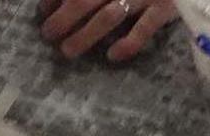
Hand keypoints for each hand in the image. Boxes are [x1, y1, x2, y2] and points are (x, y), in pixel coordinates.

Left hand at [39, 0, 175, 61]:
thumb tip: (59, 1)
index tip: (43, 10)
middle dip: (63, 17)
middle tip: (48, 35)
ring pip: (109, 15)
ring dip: (86, 34)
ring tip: (68, 51)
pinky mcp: (166, 8)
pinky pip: (146, 28)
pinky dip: (129, 43)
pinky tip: (112, 56)